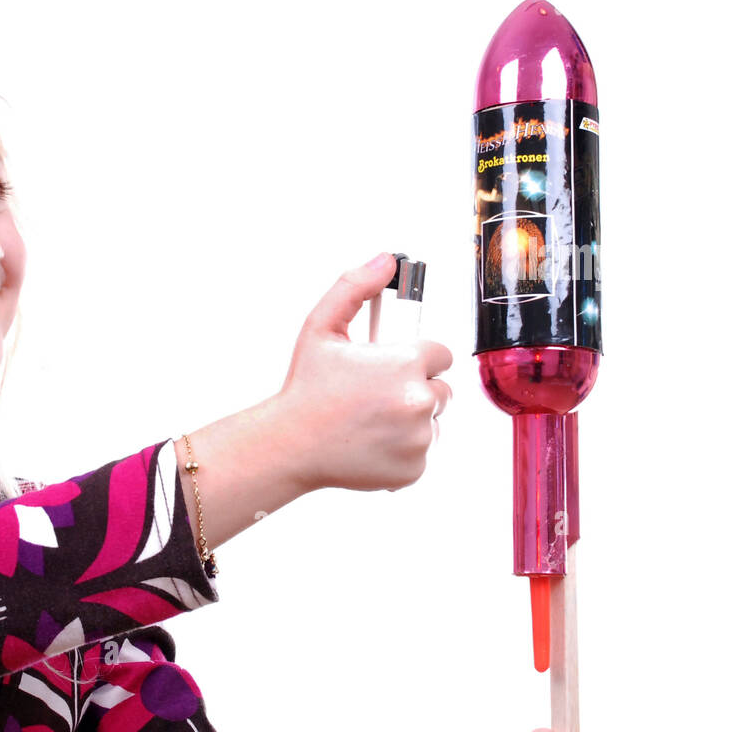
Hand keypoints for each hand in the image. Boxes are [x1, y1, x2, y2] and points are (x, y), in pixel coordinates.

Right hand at [273, 252, 451, 492]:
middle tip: (376, 396)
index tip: (393, 367)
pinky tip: (373, 443)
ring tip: (371, 420)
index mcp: (406, 363)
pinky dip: (403, 451)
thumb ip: (354, 287)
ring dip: (411, 420)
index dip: (415, 359)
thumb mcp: (321, 328)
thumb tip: (384, 262)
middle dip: (414, 388)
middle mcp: (419, 400)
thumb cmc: (304, 391)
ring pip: (432, 421)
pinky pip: (422, 453)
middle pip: (442, 389)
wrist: (288, 446)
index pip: (440, 354)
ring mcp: (419, 438)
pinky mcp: (414, 469)